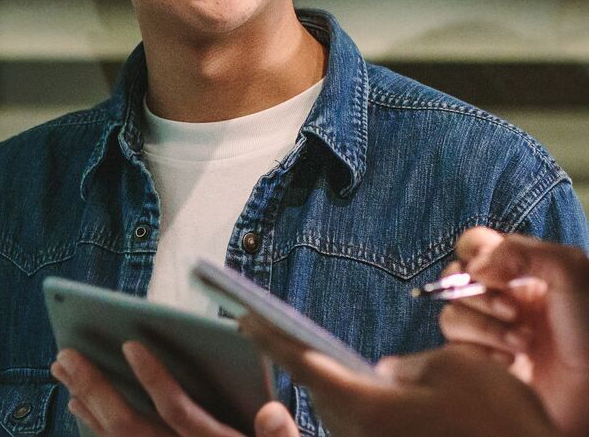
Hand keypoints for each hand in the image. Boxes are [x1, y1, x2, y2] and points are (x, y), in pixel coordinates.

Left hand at [51, 344, 297, 436]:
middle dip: (96, 387)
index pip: (181, 415)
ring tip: (63, 369)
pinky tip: (80, 403)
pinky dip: (94, 425)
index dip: (156, 381)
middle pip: (131, 428)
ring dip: (87, 402)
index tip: (130, 346)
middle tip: (66, 353)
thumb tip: (272, 412)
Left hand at [242, 316, 558, 436]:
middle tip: (278, 331)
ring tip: (336, 363)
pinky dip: (371, 413)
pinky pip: (371, 432)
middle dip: (306, 363)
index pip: (301, 362)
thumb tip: (387, 376)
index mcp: (364, 407)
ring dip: (343, 392)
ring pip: (348, 418)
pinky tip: (389, 401)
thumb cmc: (499, 424)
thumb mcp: (458, 369)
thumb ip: (412, 366)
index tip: (242, 317)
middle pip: (322, 394)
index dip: (270, 336)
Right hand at [438, 227, 588, 436]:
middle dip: (481, 296)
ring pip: (450, 314)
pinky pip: (454, 348)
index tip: (495, 273)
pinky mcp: (479, 361)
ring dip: (486, 329)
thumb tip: (475, 268)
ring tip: (522, 345)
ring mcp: (487, 330)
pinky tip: (509, 364)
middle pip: (454, 278)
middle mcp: (500, 297)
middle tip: (514, 313)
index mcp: (520, 271)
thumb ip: (522, 251)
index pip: (474, 244)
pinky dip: (480, 353)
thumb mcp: (571, 272)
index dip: (474, 252)